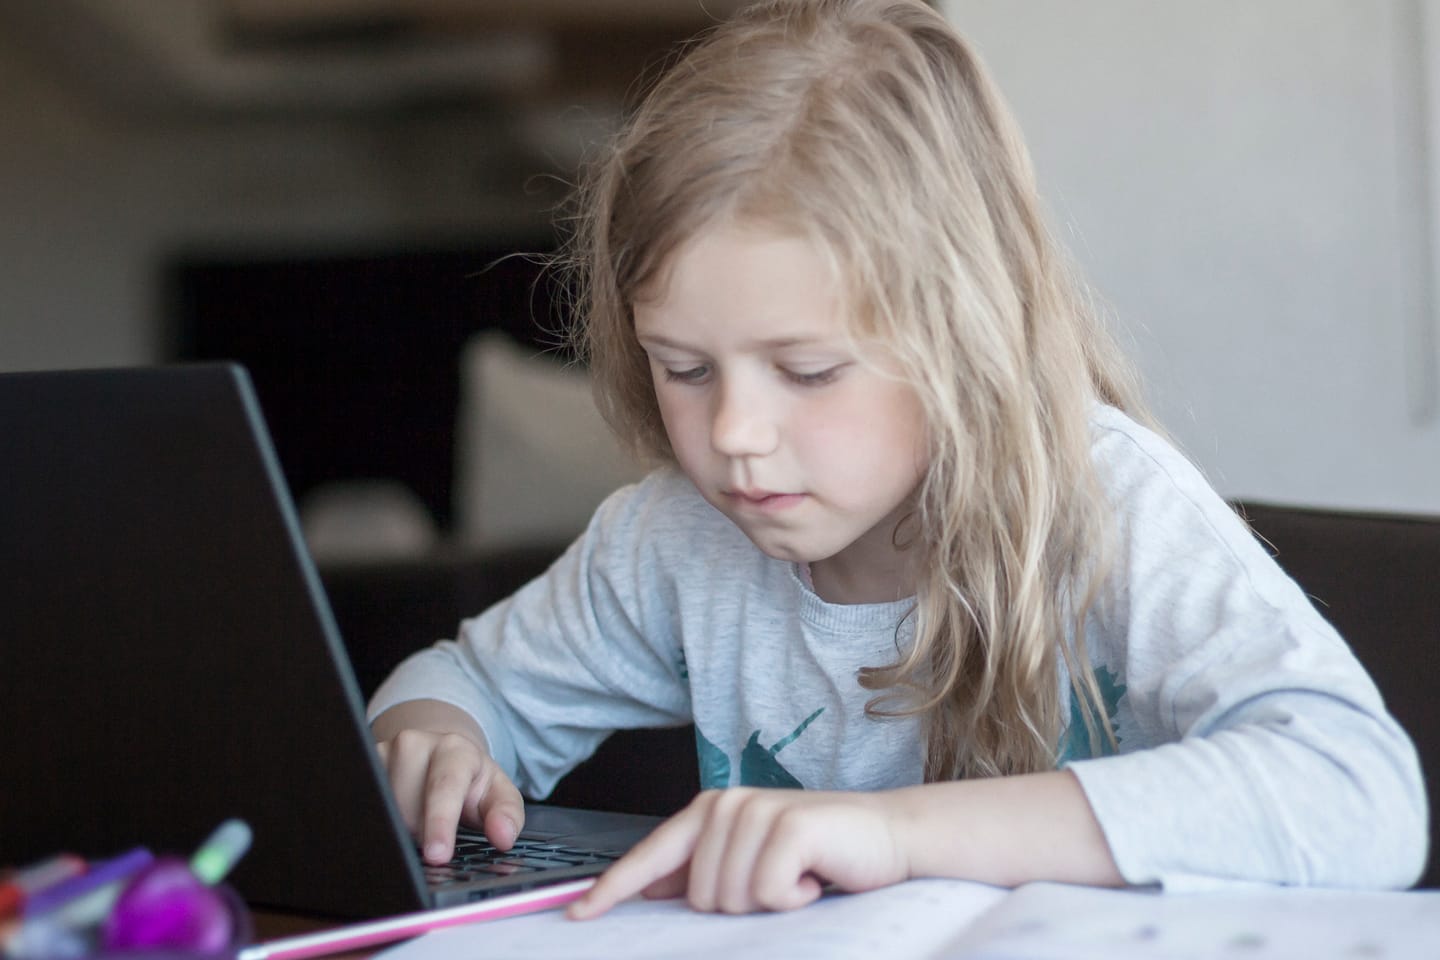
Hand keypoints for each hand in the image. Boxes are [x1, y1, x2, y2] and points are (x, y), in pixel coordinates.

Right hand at [371, 702, 524, 864]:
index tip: (437, 854)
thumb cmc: (471, 781)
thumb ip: (507, 814)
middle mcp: (416, 744)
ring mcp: (384, 751)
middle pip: (408, 810)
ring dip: (399, 830)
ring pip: (384, 811)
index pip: (445, 787)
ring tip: (418, 820)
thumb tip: (504, 836)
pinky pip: (367, 807)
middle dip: (420, 834)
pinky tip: (394, 817)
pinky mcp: (363, 764)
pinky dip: (382, 822)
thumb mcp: (498, 794)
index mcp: (455, 749)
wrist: (442, 754)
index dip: (440, 823)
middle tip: (436, 833)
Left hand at [569, 787, 909, 918]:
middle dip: (739, 906)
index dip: (612, 889)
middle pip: (697, 897)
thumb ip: (701, 870)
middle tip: (780, 882)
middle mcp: (726, 805)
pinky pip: (768, 893)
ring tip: (799, 876)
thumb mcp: (751, 861)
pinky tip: (815, 876)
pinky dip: (796, 899)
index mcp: (710, 812)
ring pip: (729, 899)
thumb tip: (650, 890)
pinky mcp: (788, 827)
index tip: (577, 915)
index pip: (650, 856)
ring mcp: (755, 812)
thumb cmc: (820, 854)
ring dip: (771, 903)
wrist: (889, 837)